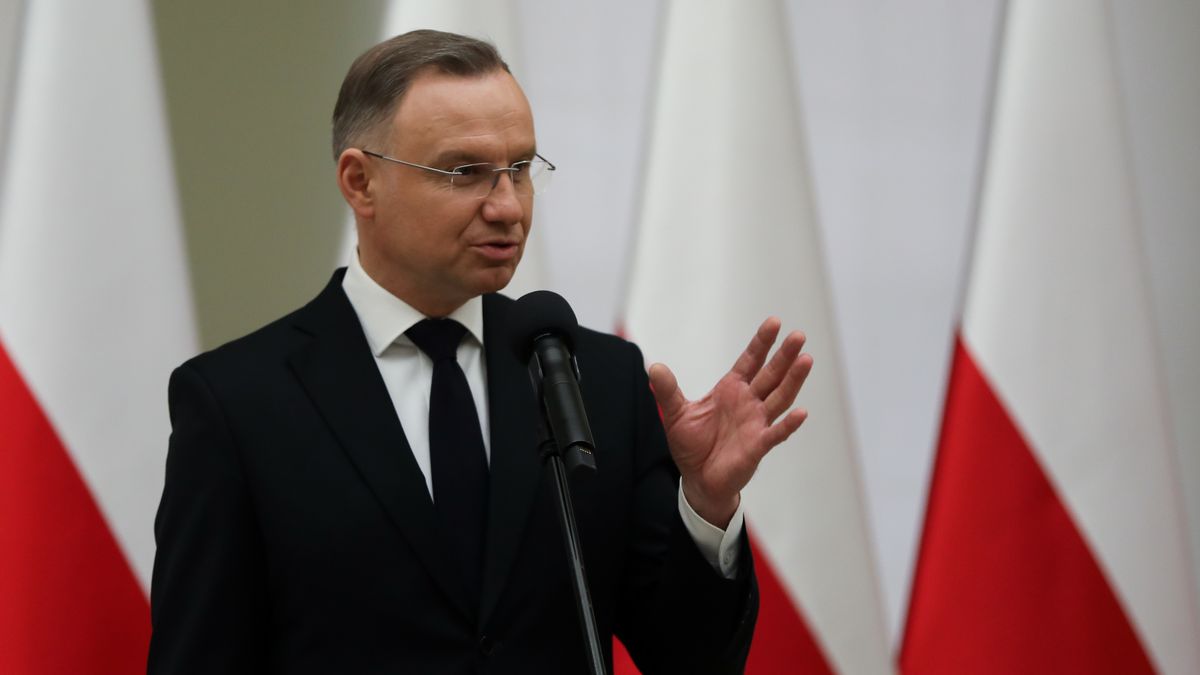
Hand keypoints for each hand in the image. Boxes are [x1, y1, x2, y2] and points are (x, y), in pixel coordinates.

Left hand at [648, 318, 811, 527]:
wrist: (697, 479)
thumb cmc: (692, 445)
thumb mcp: (676, 413)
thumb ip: (668, 390)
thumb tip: (654, 367)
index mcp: (731, 390)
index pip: (750, 361)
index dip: (762, 342)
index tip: (774, 322)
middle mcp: (748, 402)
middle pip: (771, 374)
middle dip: (784, 355)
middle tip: (799, 336)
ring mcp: (756, 423)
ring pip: (779, 397)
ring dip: (793, 380)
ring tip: (806, 360)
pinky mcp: (758, 445)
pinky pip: (776, 433)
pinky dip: (789, 424)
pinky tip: (801, 412)